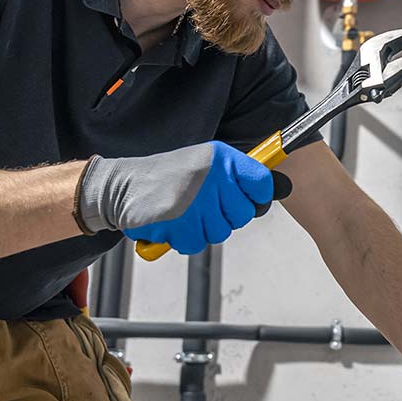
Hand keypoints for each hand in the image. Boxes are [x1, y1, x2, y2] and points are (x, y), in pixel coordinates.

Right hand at [77, 141, 287, 253]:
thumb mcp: (204, 164)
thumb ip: (237, 177)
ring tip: (184, 211)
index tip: (244, 198)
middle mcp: (212, 175)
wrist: (121, 186)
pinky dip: (184, 239)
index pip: (261, 183)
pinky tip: (173, 222)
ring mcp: (196, 199)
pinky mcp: (179, 221)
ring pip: (221, 232)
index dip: (257, 196)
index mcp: (221, 157)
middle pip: (243, 214)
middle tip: (202, 206)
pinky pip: (197, 243)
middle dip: (224, 217)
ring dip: (203, 229)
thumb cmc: (168, 178)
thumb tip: (280, 189)